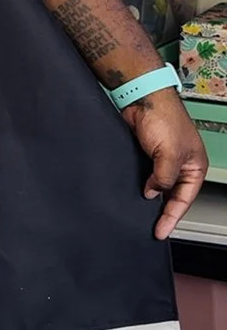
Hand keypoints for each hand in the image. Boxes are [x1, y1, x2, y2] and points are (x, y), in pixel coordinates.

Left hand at [122, 90, 206, 239]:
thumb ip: (163, 179)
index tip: (161, 231)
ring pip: (159, 187)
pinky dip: (141, 186)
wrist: (141, 97)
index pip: (184, 199)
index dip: (172, 217)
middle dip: (163, 212)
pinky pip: (146, 177)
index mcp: (195, 166)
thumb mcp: (168, 154)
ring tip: (142, 217)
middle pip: (174, 196)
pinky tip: (134, 195)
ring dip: (151, 199)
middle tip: (153, 229)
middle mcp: (181, 164)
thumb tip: (153, 193)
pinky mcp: (147, 154)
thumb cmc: (162, 117)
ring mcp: (164, 159)